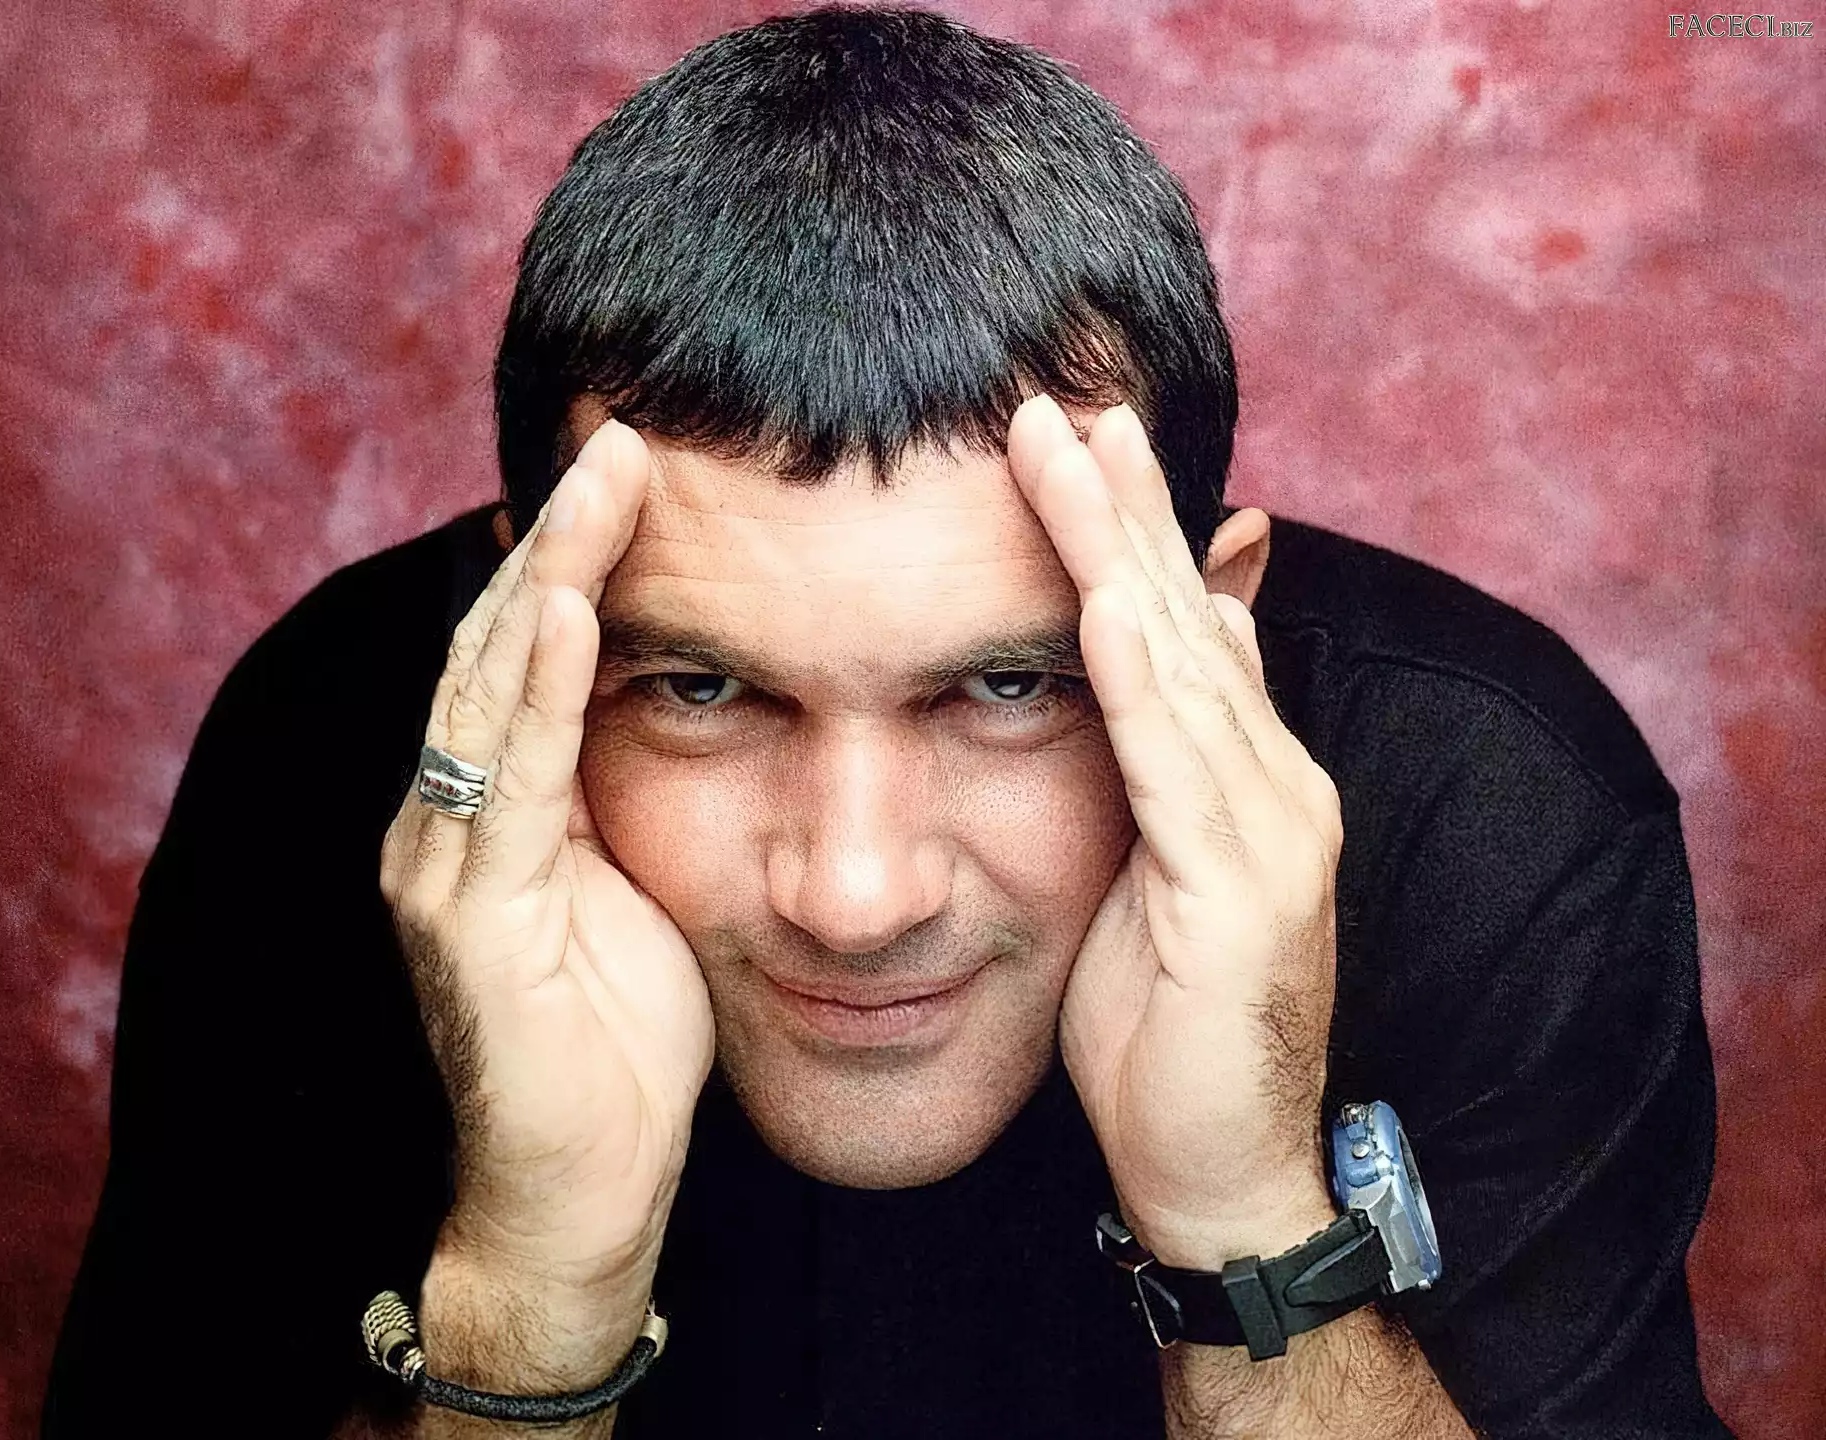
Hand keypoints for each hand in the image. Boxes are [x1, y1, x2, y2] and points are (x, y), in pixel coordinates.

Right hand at [379, 420, 713, 1379]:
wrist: (579, 1192)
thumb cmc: (622, 1041)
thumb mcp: (644, 884)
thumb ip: (635, 791)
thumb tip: (692, 690)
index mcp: (498, 805)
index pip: (533, 650)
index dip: (578, 553)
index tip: (640, 460)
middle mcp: (451, 818)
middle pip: (503, 642)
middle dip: (565, 533)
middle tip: (628, 427)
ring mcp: (447, 866)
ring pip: (494, 688)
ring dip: (551, 573)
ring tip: (604, 475)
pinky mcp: (469, 924)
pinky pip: (509, 788)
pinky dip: (534, 691)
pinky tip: (564, 607)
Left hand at [1008, 397, 1342, 1270]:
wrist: (1216, 1166)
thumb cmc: (1167, 1023)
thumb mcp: (1157, 869)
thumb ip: (1163, 758)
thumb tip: (1177, 637)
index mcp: (1249, 774)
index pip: (1182, 620)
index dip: (1130, 523)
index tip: (1079, 430)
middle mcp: (1276, 783)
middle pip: (1183, 613)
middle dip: (1118, 501)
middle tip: (1059, 397)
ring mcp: (1270, 834)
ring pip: (1180, 663)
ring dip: (1116, 550)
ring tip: (1064, 451)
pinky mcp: (1241, 896)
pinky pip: (1178, 768)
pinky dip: (1140, 679)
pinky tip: (1107, 604)